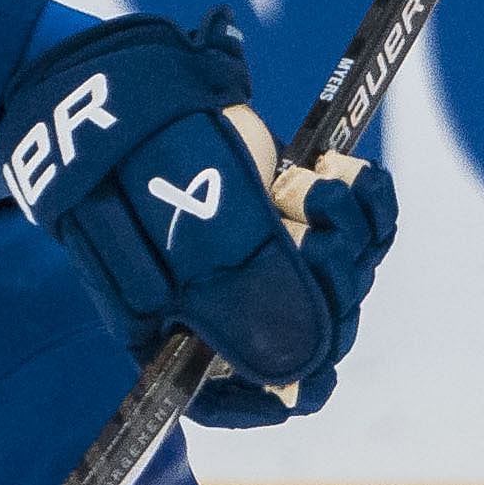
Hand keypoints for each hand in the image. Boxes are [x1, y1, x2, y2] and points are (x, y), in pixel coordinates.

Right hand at [0, 12, 397, 426]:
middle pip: (307, 331)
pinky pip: (355, 224)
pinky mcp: (287, 204)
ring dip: (346, 231)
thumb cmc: (133, 168)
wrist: (118, 87)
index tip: (311, 377)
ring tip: (316, 187)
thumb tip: (300, 377)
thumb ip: (244, 309)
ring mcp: (260, 250)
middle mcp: (222, 298)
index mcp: (178, 327)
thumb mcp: (186, 243)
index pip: (227, 397)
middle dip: (328, 285)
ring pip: (340, 274)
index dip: (274, 396)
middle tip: (314, 236)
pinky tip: (348, 174)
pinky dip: (365, 201)